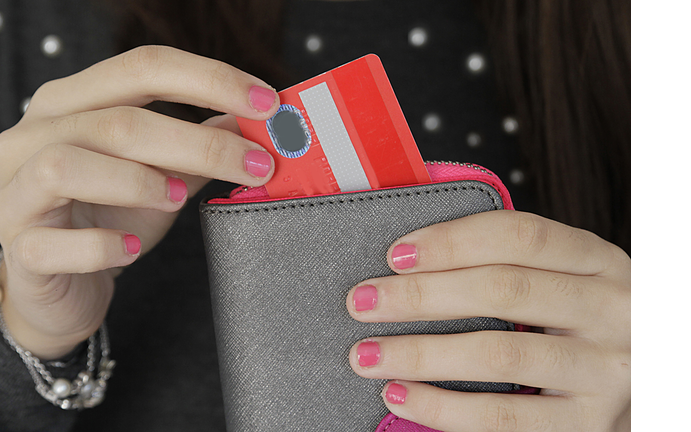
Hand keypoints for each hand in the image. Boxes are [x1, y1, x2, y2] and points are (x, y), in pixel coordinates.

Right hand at [0, 46, 279, 358]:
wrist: (61, 284)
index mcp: (72, 103)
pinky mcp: (18, 248)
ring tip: (179, 198)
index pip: (143, 67)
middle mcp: (34, 136)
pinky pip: (52, 243)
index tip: (267, 103)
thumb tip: (256, 124)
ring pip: (67, 165)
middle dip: (199, 143)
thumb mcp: (163, 175)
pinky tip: (130, 249)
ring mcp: (16, 191)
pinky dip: (101, 246)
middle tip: (255, 163)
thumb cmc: (110, 219)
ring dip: (138, 182)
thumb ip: (200, 146)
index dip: (211, 79)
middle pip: (117, 121)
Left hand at [346, 210, 629, 430]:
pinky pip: (504, 418)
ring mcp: (605, 372)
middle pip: (504, 290)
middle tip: (362, 302)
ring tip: (368, 355)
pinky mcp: (588, 426)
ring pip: (499, 355)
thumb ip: (511, 266)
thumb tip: (411, 261)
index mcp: (598, 262)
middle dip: (421, 295)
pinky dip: (443, 408)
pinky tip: (402, 395)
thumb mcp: (566, 283)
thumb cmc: (583, 328)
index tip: (396, 254)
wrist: (647, 387)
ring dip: (420, 354)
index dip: (452, 241)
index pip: (522, 236)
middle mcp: (611, 311)